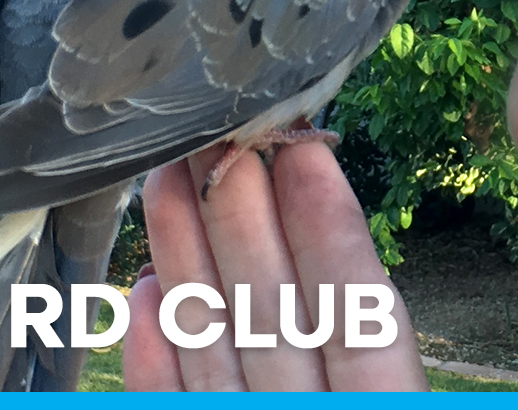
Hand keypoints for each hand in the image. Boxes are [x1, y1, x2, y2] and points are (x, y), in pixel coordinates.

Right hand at [121, 140, 427, 390]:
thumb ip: (362, 322)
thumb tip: (322, 223)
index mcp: (378, 402)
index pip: (362, 317)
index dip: (333, 233)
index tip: (303, 151)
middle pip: (278, 316)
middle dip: (243, 222)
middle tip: (218, 135)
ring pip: (219, 351)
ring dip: (187, 268)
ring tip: (164, 181)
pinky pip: (173, 409)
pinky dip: (155, 362)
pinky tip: (139, 293)